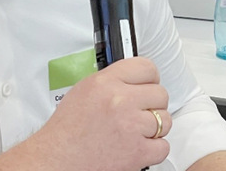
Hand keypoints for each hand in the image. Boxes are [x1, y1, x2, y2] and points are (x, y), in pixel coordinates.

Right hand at [35, 57, 170, 170]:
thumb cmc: (67, 129)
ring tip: (135, 130)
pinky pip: (163, 145)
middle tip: (140, 110)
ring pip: (165, 120)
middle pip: (160, 93)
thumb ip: (111, 81)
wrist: (60, 158)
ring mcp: (131, 126)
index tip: (148, 84)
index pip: (146, 67)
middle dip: (152, 103)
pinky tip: (137, 144)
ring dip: (154, 127)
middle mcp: (119, 101)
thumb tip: (132, 79)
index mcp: (104, 82)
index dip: (149, 77)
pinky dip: (154, 148)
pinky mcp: (139, 152)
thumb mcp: (83, 90)